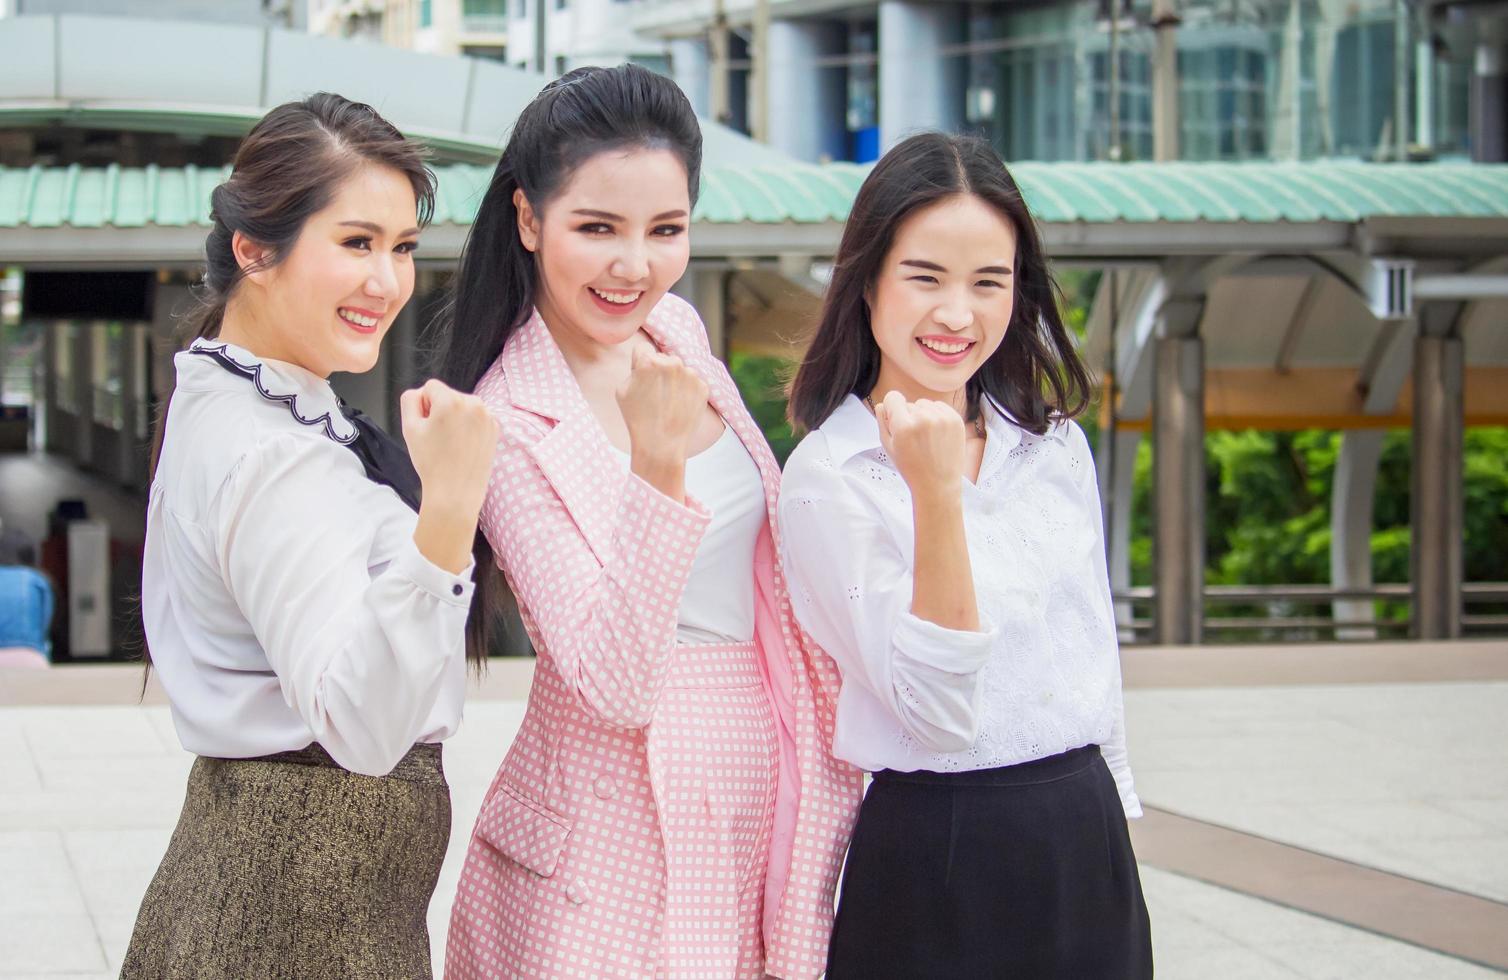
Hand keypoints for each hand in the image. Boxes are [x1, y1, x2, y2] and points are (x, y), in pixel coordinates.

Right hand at [400, 379, 496, 516]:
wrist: (456, 492)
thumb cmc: (432, 463)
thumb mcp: (409, 428)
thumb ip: (410, 400)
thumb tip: (420, 392)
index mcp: (451, 401)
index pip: (430, 387)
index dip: (423, 405)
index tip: (427, 425)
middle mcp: (473, 404)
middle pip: (448, 395)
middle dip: (440, 411)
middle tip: (438, 438)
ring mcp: (487, 416)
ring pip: (463, 406)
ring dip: (455, 418)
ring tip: (451, 444)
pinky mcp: (495, 428)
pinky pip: (475, 418)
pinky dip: (468, 427)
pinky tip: (463, 446)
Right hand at [616, 345, 708, 464]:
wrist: (662, 446)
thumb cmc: (638, 420)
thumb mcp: (622, 391)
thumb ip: (634, 368)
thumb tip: (645, 360)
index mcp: (649, 361)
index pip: (643, 349)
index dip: (640, 364)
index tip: (642, 379)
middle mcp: (672, 363)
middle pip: (663, 358)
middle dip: (659, 371)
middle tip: (655, 395)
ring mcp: (690, 374)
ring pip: (680, 370)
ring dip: (675, 380)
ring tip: (668, 404)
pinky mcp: (703, 386)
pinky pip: (692, 382)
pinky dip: (687, 391)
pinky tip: (679, 407)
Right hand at [873, 389, 965, 498]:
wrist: (938, 485)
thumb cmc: (911, 469)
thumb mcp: (889, 448)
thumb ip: (882, 423)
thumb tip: (882, 405)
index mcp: (904, 426)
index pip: (892, 397)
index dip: (891, 408)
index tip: (894, 419)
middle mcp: (923, 419)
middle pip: (909, 403)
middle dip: (908, 417)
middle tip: (913, 438)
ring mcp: (942, 418)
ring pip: (925, 404)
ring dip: (923, 415)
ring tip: (926, 437)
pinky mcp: (955, 420)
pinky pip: (940, 406)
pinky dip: (936, 415)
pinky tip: (936, 433)